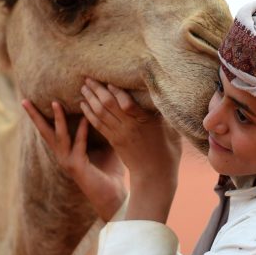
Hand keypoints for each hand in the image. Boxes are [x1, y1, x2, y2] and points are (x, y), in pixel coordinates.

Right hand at [21, 99, 125, 221]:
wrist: (115, 197)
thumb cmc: (110, 172)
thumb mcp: (105, 145)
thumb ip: (101, 128)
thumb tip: (105, 107)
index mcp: (67, 151)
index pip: (51, 130)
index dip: (42, 116)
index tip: (32, 100)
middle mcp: (63, 156)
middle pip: (45, 132)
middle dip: (35, 116)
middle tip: (24, 100)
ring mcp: (68, 162)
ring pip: (59, 136)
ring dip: (57, 119)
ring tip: (55, 102)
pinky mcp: (77, 167)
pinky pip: (79, 144)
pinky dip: (82, 131)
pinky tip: (86, 118)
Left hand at [80, 78, 181, 222]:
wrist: (155, 176)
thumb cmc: (168, 151)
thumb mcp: (171, 130)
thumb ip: (164, 114)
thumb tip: (164, 95)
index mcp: (145, 122)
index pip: (127, 104)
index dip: (116, 91)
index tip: (108, 80)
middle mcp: (129, 127)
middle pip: (109, 105)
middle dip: (97, 90)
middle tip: (88, 77)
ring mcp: (120, 134)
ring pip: (100, 113)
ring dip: (90, 99)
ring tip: (83, 87)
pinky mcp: (114, 141)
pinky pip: (98, 125)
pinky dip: (89, 113)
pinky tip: (83, 105)